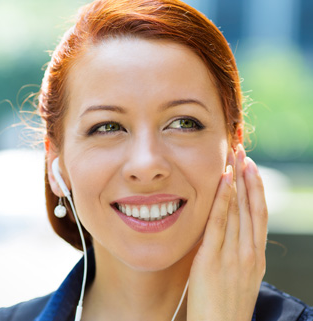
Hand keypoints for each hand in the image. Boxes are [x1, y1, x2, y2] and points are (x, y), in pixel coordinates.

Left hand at [187, 144, 267, 320]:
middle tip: (244, 152)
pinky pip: (219, 224)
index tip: (250, 168)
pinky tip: (223, 181)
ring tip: (235, 157)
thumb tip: (227, 234)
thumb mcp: (238, 279)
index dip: (256, 189)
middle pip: (253, 207)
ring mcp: (234, 256)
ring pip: (240, 210)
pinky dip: (223, 200)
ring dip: (238, 181)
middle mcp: (249, 253)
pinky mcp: (213, 259)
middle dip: (249, 177)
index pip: (259, 215)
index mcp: (255, 257)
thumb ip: (235, 255)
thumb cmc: (223, 307)